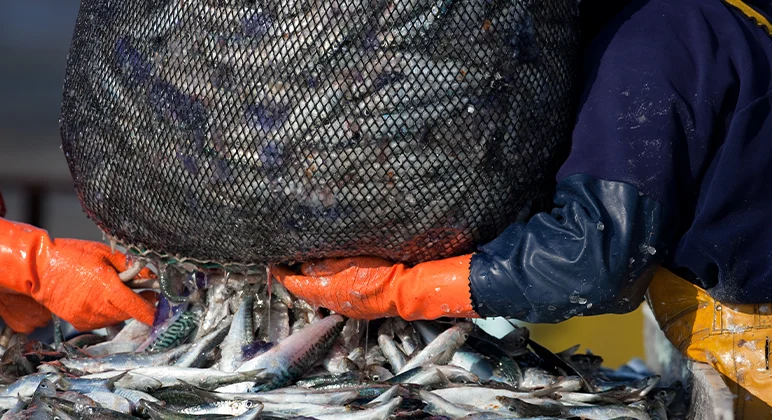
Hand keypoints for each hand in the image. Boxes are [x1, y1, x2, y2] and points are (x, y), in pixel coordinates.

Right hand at [0, 218, 156, 332]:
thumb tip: (152, 277)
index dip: (155, 311)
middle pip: (131, 314)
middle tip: (144, 289)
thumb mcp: (106, 254)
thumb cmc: (72, 256)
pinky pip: (103, 321)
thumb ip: (132, 267)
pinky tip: (102, 298)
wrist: (38, 269)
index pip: (141, 310)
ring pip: (118, 318)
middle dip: (141, 303)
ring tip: (118, 290)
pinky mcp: (80, 323)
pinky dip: (108, 312)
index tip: (164, 307)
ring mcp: (89, 319)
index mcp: (109, 291)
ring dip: (124, 308)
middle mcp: (100, 309)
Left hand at [272, 255, 477, 319]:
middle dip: (296, 277)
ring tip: (310, 265)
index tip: (274, 262)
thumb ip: (321, 263)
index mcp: (323, 292)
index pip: (293, 284)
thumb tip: (303, 265)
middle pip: (306, 291)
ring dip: (314, 281)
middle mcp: (331, 304)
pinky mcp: (359, 307)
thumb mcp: (345, 259)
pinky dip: (329, 285)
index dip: (282, 273)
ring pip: (322, 294)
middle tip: (290, 261)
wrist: (404, 290)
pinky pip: (336, 295)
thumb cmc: (375, 272)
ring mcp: (346, 308)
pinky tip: (335, 274)